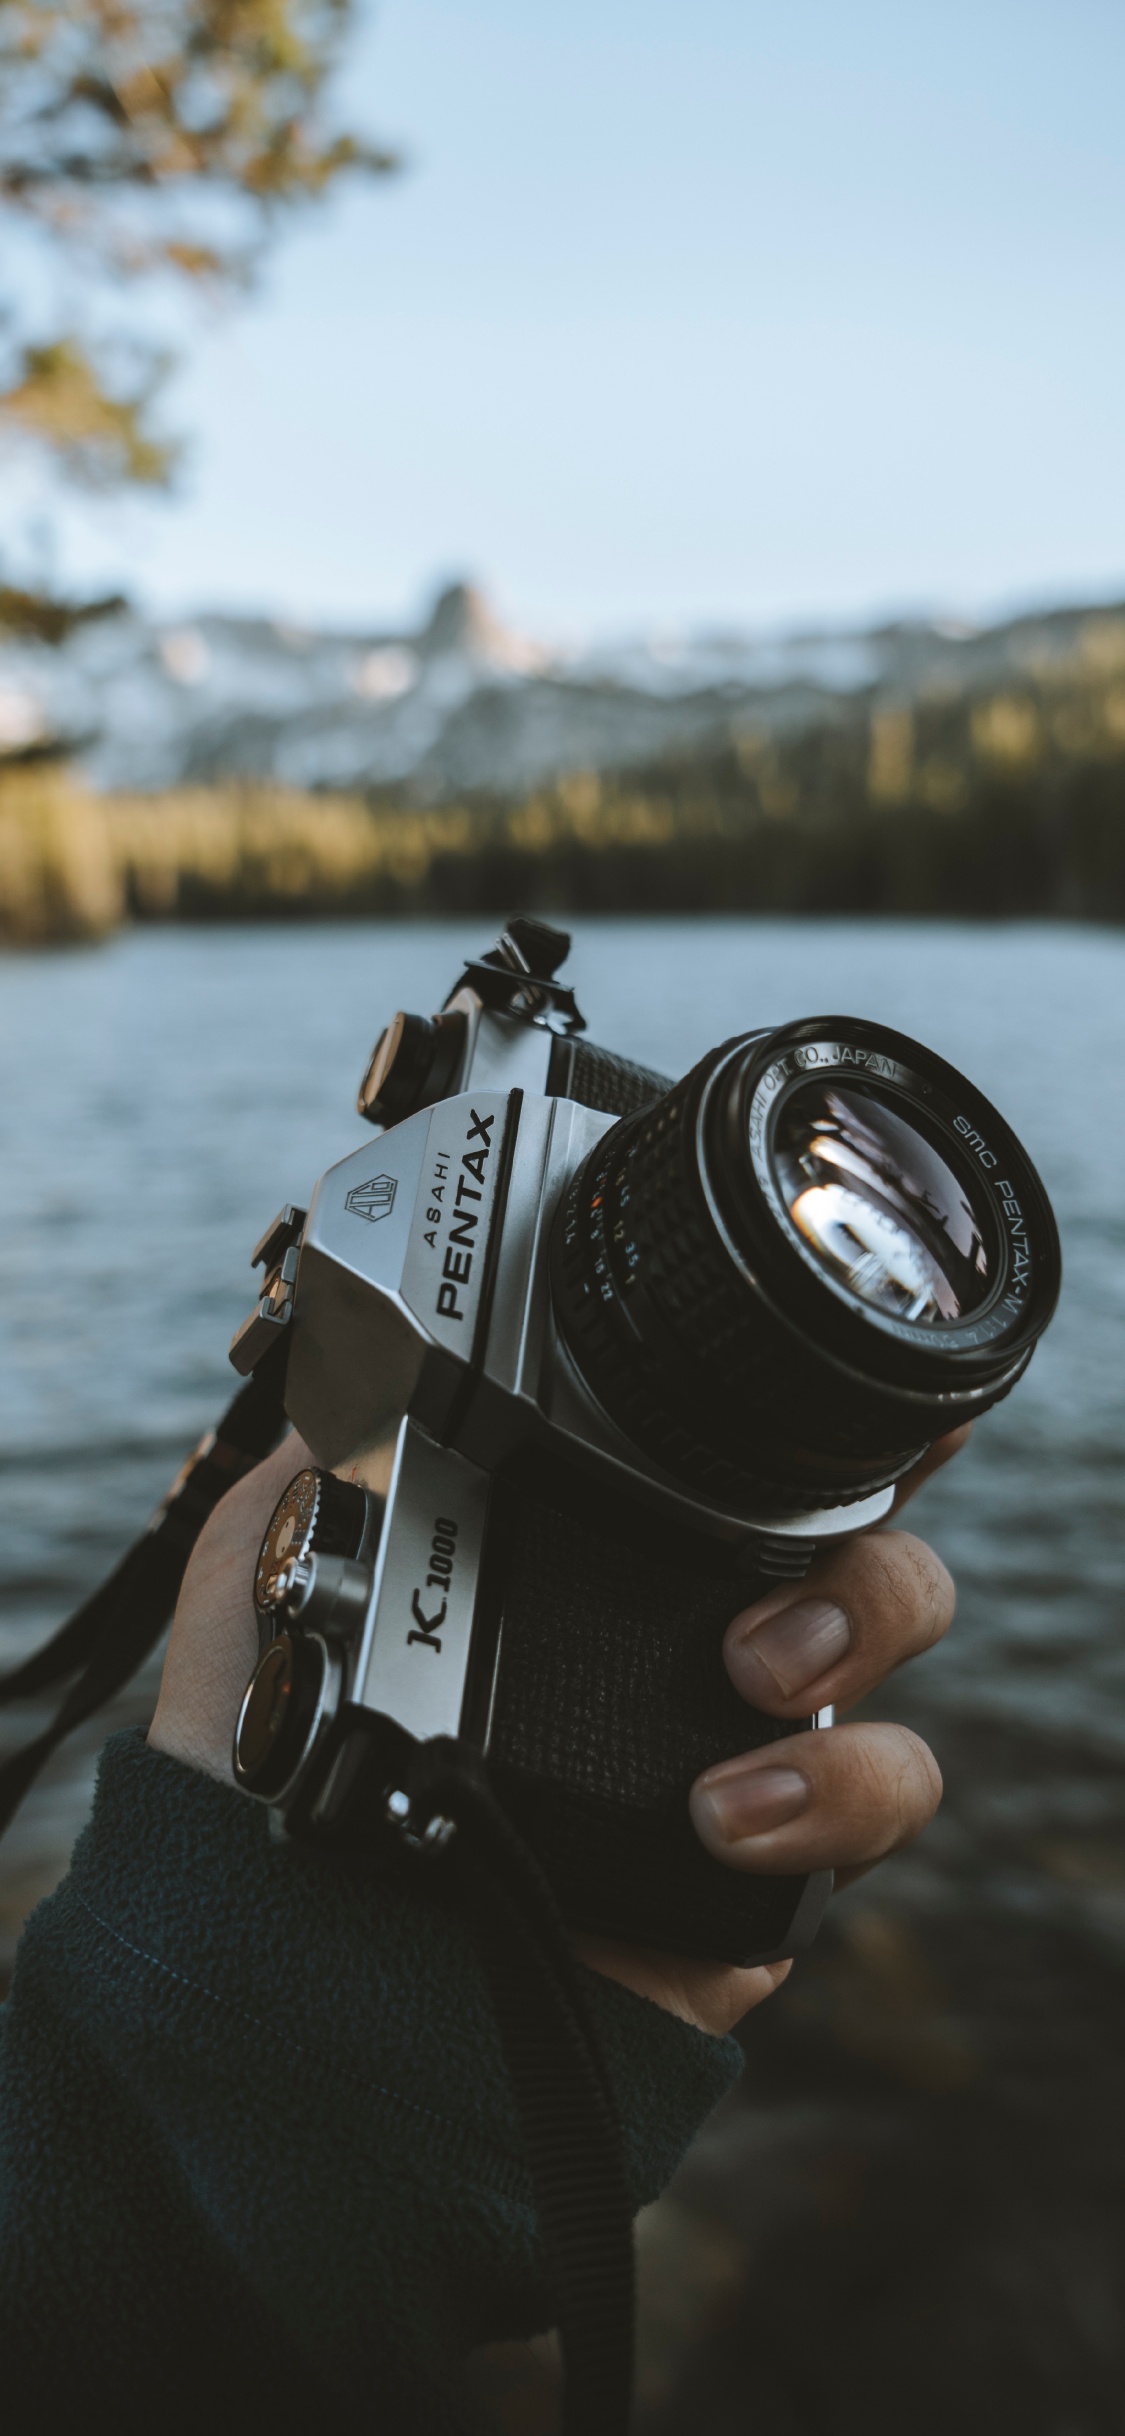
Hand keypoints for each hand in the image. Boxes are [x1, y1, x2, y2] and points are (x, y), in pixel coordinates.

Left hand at [150, 1429, 965, 2044]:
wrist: (292, 1943)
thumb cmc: (268, 1747)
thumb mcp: (280, 1546)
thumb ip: (344, 1427)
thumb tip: (398, 1323)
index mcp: (597, 1546)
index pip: (743, 1456)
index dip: (821, 1412)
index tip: (849, 1384)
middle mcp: (684, 1629)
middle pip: (856, 1531)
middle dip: (868, 1531)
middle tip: (780, 1578)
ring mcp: (734, 1736)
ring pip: (891, 1638)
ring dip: (861, 1630)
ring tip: (755, 1679)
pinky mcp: (759, 1860)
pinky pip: (880, 1795)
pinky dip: (840, 1788)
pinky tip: (732, 1810)